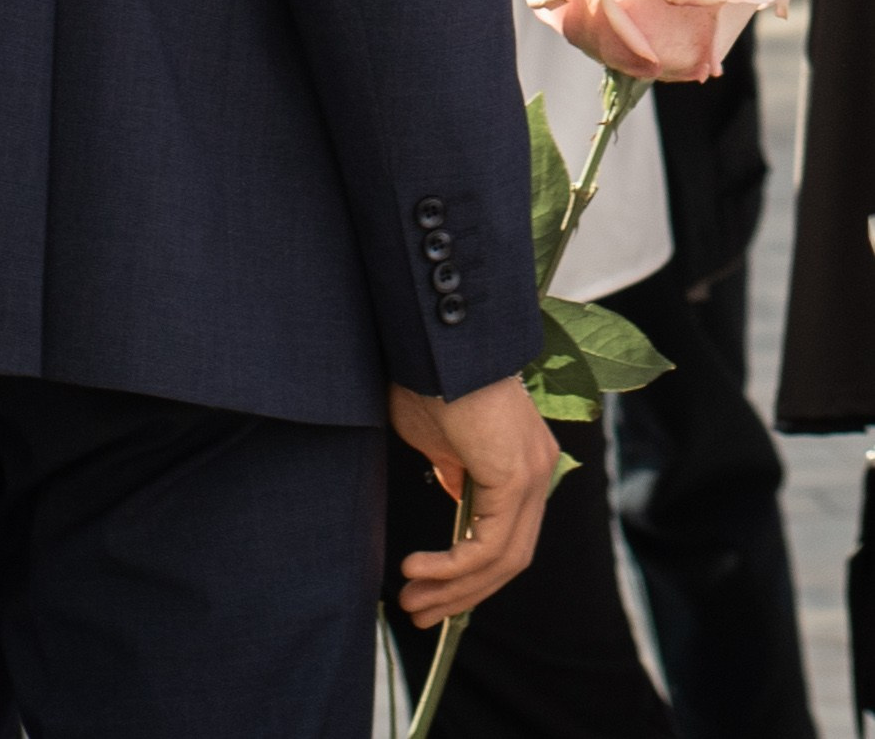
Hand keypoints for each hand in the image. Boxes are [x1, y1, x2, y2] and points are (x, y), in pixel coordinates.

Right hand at [390, 375, 557, 626]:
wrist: (436, 339)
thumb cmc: (429, 375)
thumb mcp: (438, 438)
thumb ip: (451, 473)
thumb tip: (456, 500)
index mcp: (523, 461)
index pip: (506, 536)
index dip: (470, 571)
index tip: (430, 589)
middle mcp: (538, 472)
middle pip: (508, 557)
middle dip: (460, 592)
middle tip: (419, 610)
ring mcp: (533, 476)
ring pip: (502, 559)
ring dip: (454, 588)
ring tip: (413, 600)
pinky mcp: (516, 477)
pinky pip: (489, 544)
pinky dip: (454, 566)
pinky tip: (419, 569)